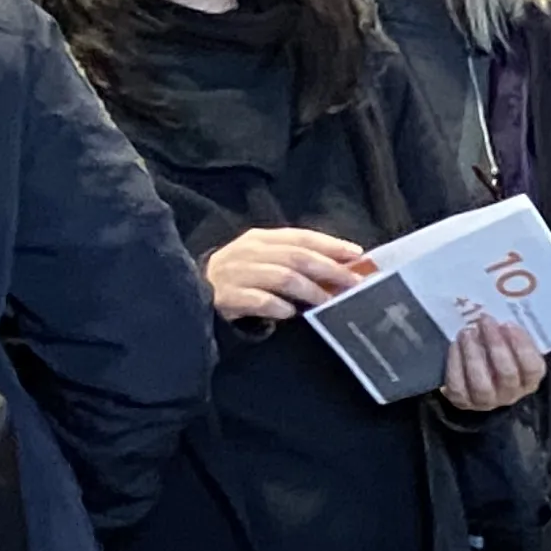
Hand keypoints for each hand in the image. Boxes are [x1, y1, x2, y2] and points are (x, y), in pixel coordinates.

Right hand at [203, 226, 368, 321]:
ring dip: (310, 290)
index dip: (330, 245)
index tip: (356, 255)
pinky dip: (277, 306)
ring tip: (328, 302)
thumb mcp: (264, 258)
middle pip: (297, 257)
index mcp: (261, 238)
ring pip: (281, 277)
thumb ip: (296, 259)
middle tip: (353, 283)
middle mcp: (250, 252)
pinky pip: (258, 300)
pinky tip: (290, 313)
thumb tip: (341, 266)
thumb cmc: (241, 274)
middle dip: (329, 269)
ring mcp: (237, 273)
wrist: (194, 288)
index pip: (301, 237)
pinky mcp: (226, 296)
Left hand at [440, 315, 545, 411]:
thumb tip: (503, 312)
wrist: (472, 377)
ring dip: (474, 355)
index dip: (521, 346)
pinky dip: (456, 363)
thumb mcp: (511, 347)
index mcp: (528, 380)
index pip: (532, 368)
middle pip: (507, 374)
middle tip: (485, 321)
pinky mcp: (463, 401)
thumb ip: (512, 336)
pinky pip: (458, 385)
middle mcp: (510, 394)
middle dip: (495, 345)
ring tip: (467, 332)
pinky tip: (455, 345)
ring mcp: (486, 401)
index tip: (508, 324)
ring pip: (481, 384)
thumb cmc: (496, 355)